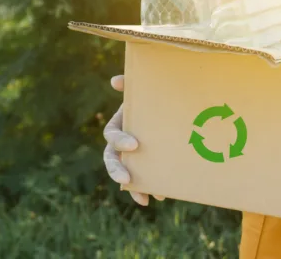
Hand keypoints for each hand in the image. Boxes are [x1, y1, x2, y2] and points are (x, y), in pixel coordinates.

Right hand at [103, 75, 163, 205]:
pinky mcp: (147, 164)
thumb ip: (131, 84)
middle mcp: (122, 144)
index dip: (120, 141)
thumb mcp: (143, 90)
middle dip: (117, 171)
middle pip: (112, 160)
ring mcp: (134, 156)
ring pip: (127, 175)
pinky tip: (162, 195)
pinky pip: (144, 180)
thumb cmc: (153, 98)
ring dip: (134, 189)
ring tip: (144, 198)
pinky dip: (150, 189)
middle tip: (126, 180)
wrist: (168, 108)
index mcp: (119, 125)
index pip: (111, 135)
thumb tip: (116, 81)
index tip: (133, 145)